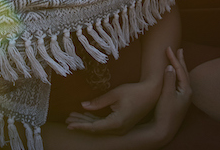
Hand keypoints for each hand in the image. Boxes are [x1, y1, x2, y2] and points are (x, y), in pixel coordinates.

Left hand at [66, 47, 190, 138]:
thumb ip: (99, 101)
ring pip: (100, 127)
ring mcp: (122, 128)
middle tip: (67, 119)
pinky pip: (106, 125)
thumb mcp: (115, 94)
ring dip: (87, 122)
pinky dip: (95, 120)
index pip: (94, 127)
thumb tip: (83, 105)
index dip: (81, 126)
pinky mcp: (123, 124)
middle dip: (81, 124)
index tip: (69, 124)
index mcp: (117, 123)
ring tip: (73, 117)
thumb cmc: (134, 91)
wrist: (152, 93)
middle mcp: (119, 129)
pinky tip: (86, 115)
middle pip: (96, 129)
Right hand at [149, 47, 191, 141]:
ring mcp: (184, 97)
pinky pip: (180, 82)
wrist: (164, 129)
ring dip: (180, 67)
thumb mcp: (166, 95)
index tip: (168, 48)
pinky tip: (175, 75)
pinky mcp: (179, 100)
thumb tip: (170, 66)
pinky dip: (178, 75)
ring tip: (179, 59)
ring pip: (183, 77)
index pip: (180, 70)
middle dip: (181, 60)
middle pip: (185, 72)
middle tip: (179, 49)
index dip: (174, 58)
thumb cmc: (165, 113)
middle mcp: (187, 92)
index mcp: (186, 89)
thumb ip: (169, 80)